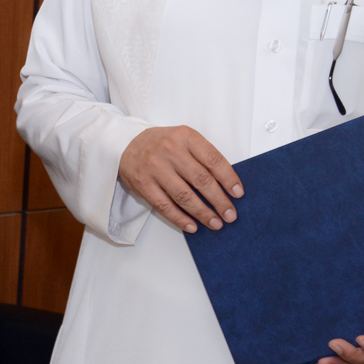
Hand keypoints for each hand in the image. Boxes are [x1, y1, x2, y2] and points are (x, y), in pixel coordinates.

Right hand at [118, 125, 242, 232]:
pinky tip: (192, 226)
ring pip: (184, 196)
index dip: (228, 178)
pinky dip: (180, 218)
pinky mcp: (143, 184)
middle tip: (230, 215)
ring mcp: (155, 168)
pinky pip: (165, 206)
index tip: (238, 194)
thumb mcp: (183, 139)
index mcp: (185, 137)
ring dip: (203, 213)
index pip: (213, 159)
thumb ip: (202, 156)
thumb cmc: (160, 144)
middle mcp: (170, 151)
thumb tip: (226, 185)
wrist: (125, 144)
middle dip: (219, 201)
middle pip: (201, 180)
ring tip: (215, 223)